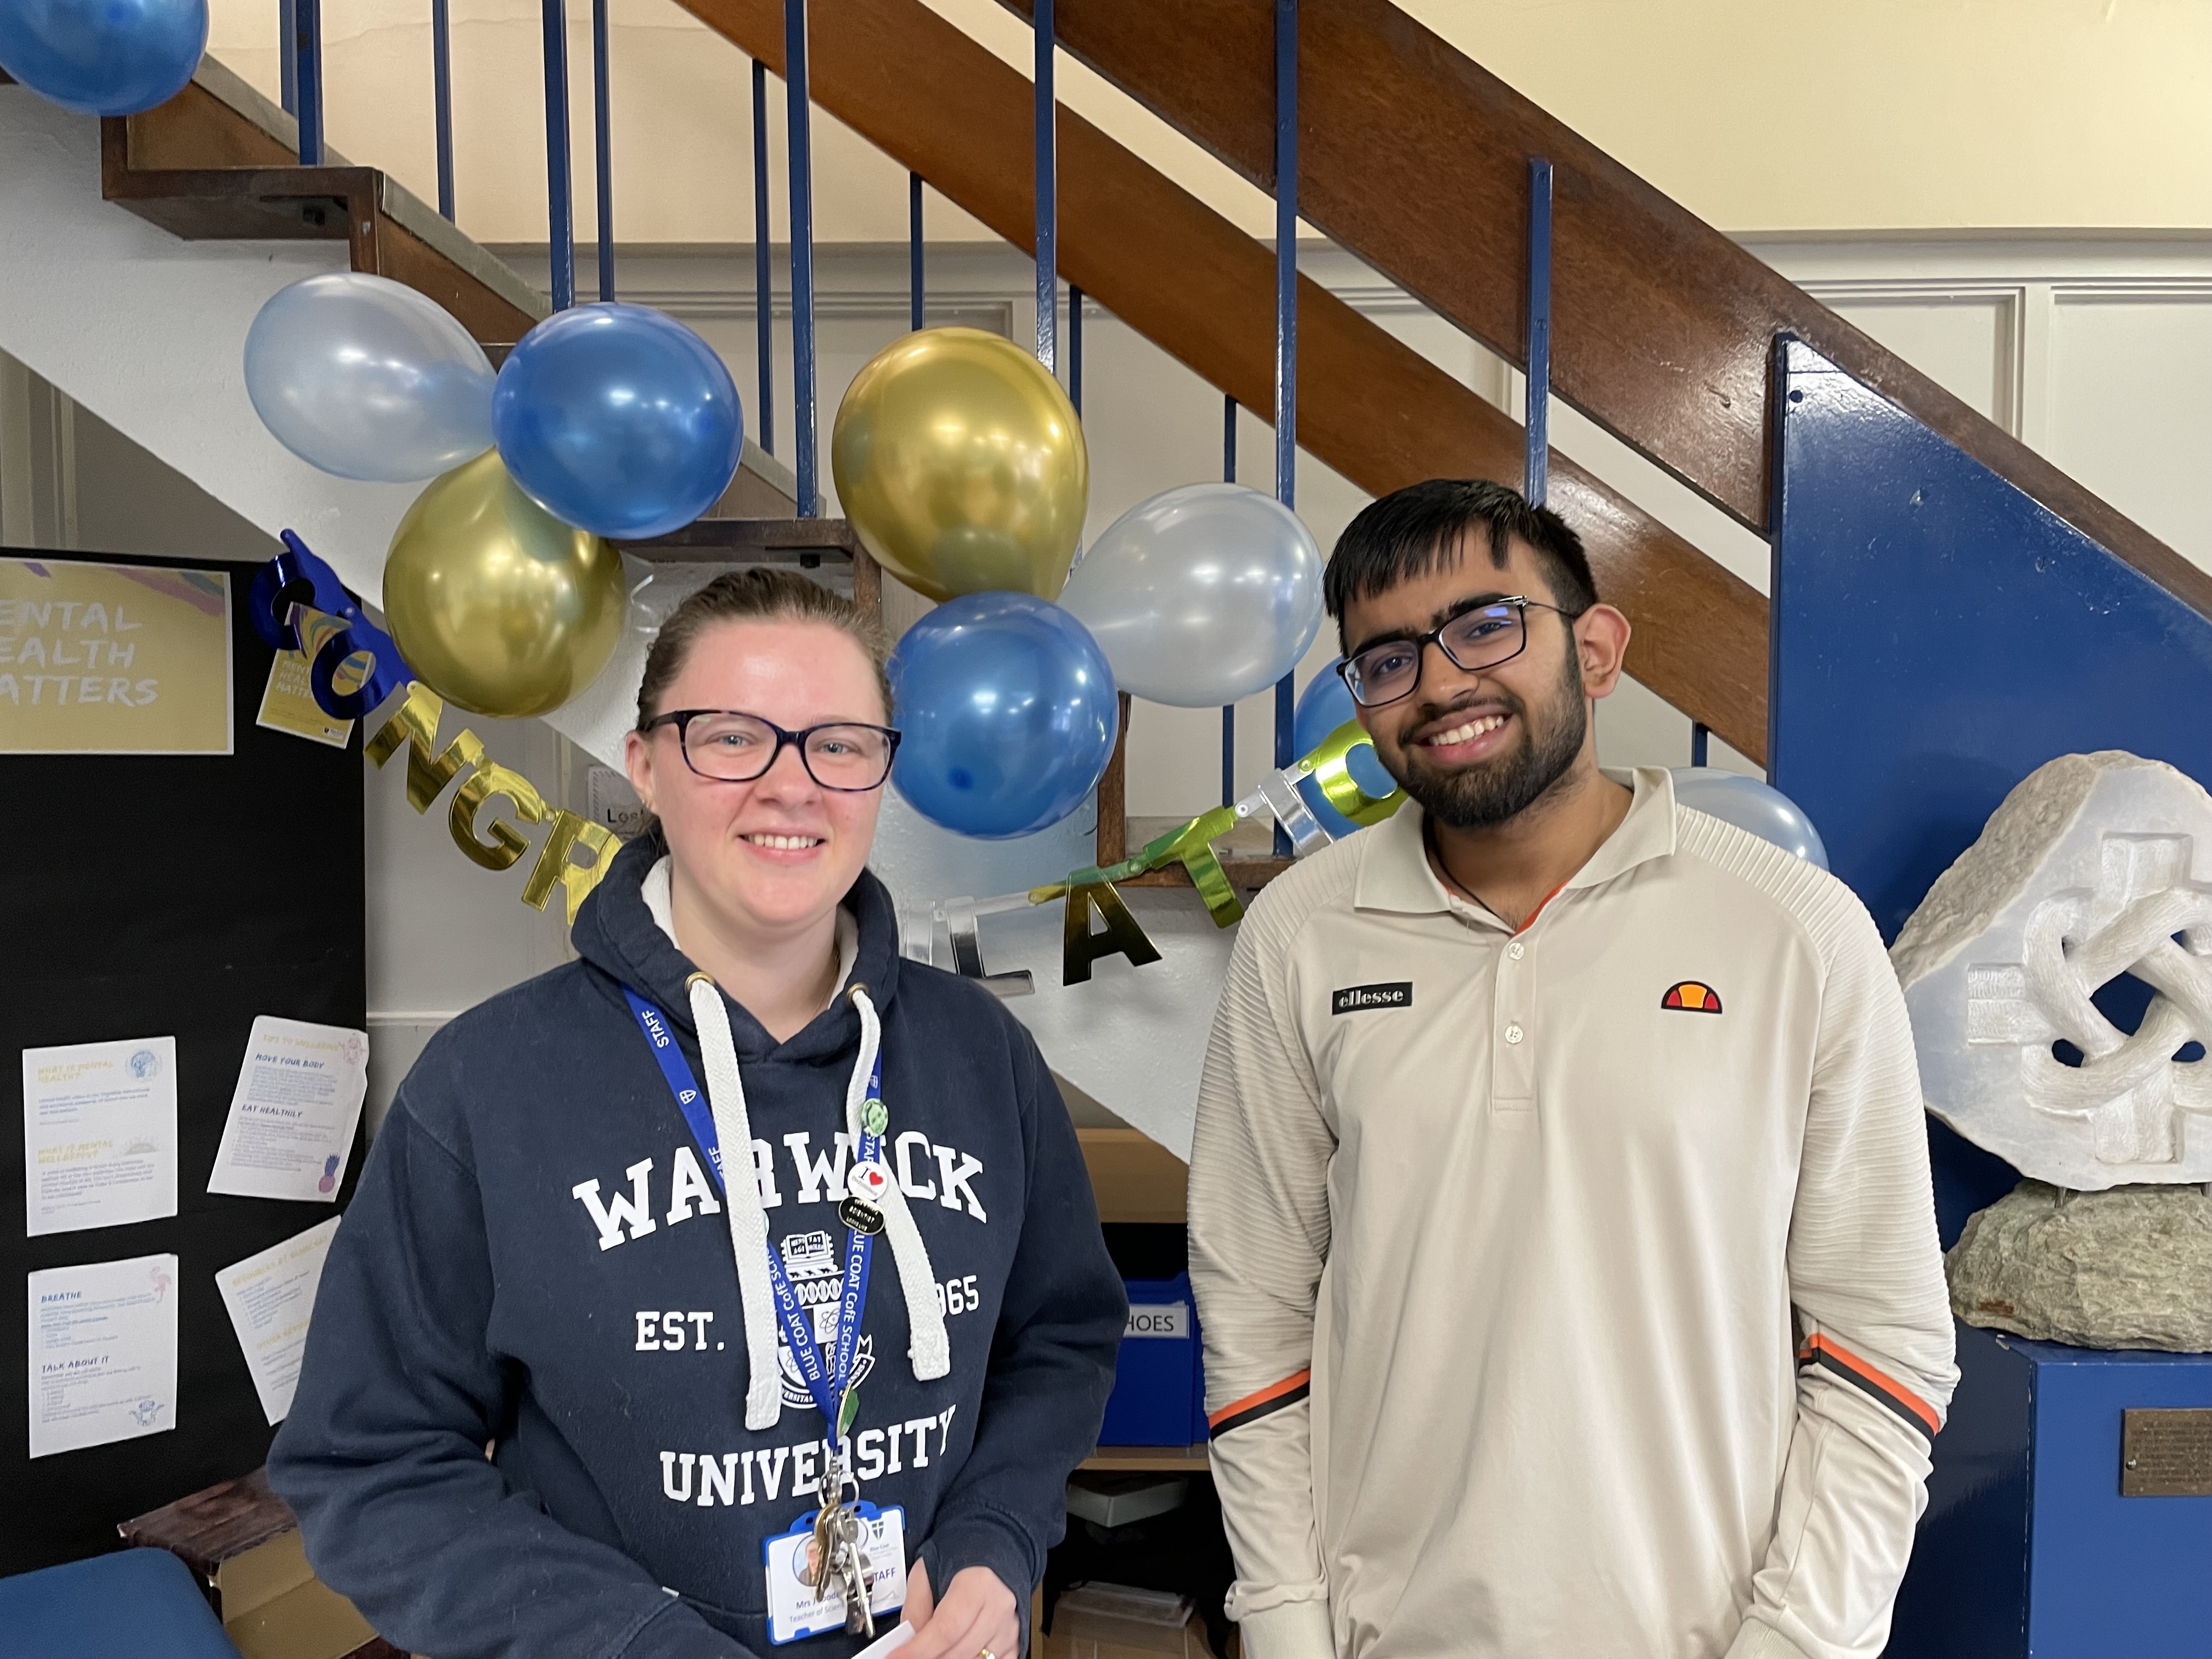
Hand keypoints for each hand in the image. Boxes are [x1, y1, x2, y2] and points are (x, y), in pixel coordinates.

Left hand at [900, 1559, 1018, 1658]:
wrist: (995, 1547)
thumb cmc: (961, 1556)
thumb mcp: (928, 1569)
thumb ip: (916, 1605)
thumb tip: (907, 1639)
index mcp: (978, 1583)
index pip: (947, 1627)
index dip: (920, 1648)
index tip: (897, 1656)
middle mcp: (998, 1607)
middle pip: (959, 1651)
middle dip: (930, 1657)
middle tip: (911, 1653)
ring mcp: (1009, 1627)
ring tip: (934, 1649)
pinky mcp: (1015, 1641)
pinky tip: (956, 1652)